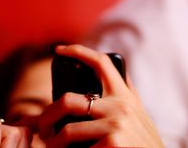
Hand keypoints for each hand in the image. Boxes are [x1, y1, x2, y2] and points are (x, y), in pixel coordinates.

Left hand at [38, 44, 164, 147]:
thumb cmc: (145, 142)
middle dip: (48, 115)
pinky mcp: (113, 144)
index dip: (77, 51)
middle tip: (42, 128)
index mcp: (124, 95)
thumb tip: (119, 70)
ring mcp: (116, 124)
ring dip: (55, 144)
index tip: (58, 49)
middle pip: (69, 100)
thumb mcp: (139, 112)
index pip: (100, 62)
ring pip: (69, 130)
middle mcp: (120, 106)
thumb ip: (128, 93)